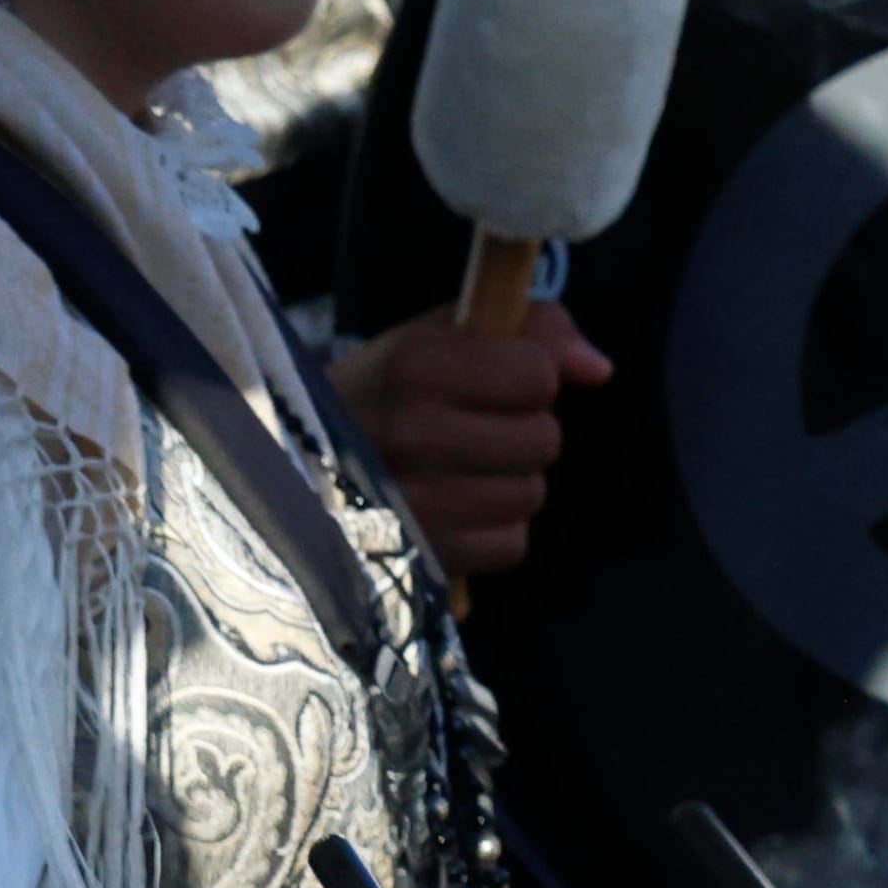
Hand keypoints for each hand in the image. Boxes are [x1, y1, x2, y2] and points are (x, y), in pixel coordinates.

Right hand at [331, 294, 606, 577]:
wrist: (288, 465)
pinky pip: (509, 544)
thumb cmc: (379, 395)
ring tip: (463, 474)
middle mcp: (410, 432)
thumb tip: (599, 369)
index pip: (538, 375)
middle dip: (523, 435)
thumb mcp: (435, 337)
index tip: (491, 383)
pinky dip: (493, 532)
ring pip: (529, 495)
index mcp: (415, 364)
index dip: (527, 378)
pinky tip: (457, 513)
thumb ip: (528, 329)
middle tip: (476, 434)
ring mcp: (411, 501)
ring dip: (510, 485)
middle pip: (542, 440)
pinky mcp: (418, 558)